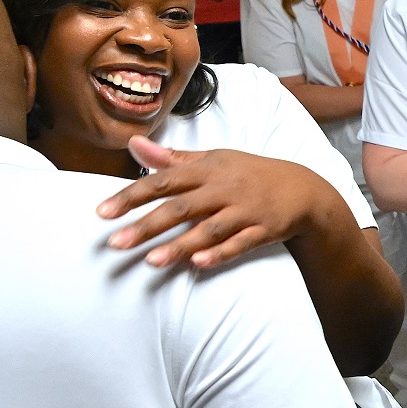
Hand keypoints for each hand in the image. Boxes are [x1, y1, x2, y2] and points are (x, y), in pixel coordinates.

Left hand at [97, 139, 340, 268]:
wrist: (303, 189)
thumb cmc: (250, 174)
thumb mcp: (214, 160)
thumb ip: (172, 159)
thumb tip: (133, 144)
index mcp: (209, 169)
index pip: (163, 181)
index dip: (132, 196)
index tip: (102, 212)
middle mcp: (225, 188)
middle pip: (181, 207)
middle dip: (147, 225)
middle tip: (115, 244)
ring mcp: (246, 210)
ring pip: (209, 229)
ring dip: (179, 245)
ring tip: (151, 261)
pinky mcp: (264, 230)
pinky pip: (240, 243)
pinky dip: (220, 253)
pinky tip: (199, 263)